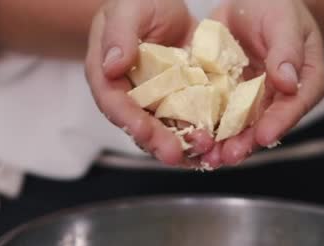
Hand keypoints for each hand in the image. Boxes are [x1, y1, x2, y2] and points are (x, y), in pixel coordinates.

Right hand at [85, 0, 213, 166]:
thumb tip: (112, 66)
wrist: (164, 5)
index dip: (127, 119)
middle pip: (139, 126)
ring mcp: (155, 103)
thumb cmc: (138, 2)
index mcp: (107, 76)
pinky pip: (190, 122)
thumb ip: (119, 35)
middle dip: (157, 141)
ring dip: (183, 145)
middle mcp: (129, 96)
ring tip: (202, 151)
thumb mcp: (128, 10)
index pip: (113, 103)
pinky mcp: (180, 102)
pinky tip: (216, 143)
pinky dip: (202, 134)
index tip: (141, 131)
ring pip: (166, 131)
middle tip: (174, 154)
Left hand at [201, 0, 323, 167]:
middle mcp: (279, 96)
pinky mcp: (228, 97)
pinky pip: (217, 115)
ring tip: (208, 157)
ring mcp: (252, 99)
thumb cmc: (275, 5)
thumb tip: (288, 83)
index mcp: (304, 79)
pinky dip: (205, 128)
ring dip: (224, 144)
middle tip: (228, 156)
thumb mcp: (283, 19)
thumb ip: (287, 49)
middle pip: (266, 125)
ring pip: (240, 127)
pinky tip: (191, 138)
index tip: (264, 136)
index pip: (296, 105)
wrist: (250, 2)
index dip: (280, 122)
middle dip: (246, 143)